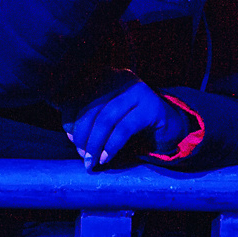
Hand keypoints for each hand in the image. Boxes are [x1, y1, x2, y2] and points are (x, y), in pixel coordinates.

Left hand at [64, 80, 192, 168]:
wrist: (167, 125)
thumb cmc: (130, 121)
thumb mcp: (106, 117)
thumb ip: (87, 120)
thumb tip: (71, 135)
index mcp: (105, 76)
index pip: (79, 95)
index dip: (70, 118)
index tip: (71, 139)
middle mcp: (120, 78)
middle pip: (91, 108)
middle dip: (83, 135)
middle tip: (82, 155)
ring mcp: (137, 91)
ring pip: (106, 119)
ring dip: (95, 143)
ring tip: (91, 160)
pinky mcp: (151, 107)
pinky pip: (123, 129)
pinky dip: (111, 146)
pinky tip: (106, 158)